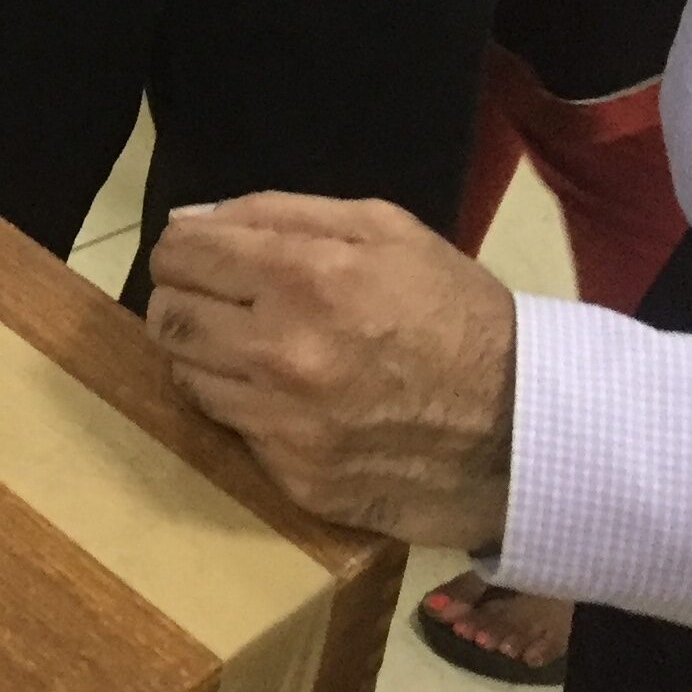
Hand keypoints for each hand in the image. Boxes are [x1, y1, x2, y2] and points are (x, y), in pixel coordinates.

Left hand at [147, 194, 515, 547]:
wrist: (525, 428)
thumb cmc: (455, 312)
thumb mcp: (384, 229)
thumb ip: (278, 213)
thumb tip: (192, 221)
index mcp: (306, 277)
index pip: (180, 255)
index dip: (183, 250)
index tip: (200, 256)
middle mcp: (282, 353)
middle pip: (167, 317)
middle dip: (183, 299)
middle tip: (222, 302)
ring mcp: (285, 425)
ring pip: (187, 377)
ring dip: (207, 357)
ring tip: (256, 349)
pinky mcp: (295, 479)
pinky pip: (232, 430)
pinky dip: (247, 409)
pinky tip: (291, 399)